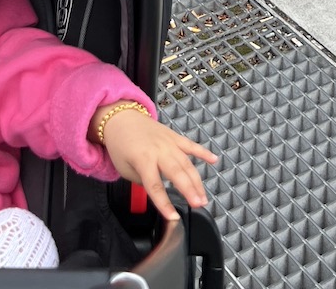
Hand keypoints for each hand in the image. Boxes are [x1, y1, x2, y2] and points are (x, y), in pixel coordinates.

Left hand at [92, 105, 217, 220]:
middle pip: (176, 172)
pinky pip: (190, 145)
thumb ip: (142, 181)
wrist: (121, 117)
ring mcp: (168, 142)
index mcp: (143, 159)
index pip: (155, 186)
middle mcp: (158, 150)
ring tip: (203, 198)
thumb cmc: (120, 145)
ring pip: (186, 163)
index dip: (164, 203)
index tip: (173, 218)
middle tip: (199, 205)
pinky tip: (214, 160)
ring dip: (197, 181)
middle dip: (189, 190)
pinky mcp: (174, 136)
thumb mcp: (124, 169)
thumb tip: (158, 191)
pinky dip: (203, 152)